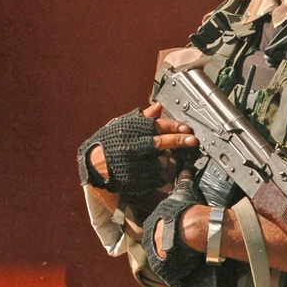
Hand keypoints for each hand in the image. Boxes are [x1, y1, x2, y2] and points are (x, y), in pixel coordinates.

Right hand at [83, 103, 198, 191]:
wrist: (93, 164)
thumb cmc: (110, 141)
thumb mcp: (123, 125)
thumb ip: (143, 117)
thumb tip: (159, 106)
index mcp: (132, 131)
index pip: (157, 126)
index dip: (174, 127)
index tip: (186, 128)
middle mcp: (134, 146)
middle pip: (161, 143)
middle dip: (179, 141)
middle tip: (192, 141)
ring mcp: (135, 164)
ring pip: (161, 162)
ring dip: (170, 160)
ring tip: (167, 159)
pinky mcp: (137, 179)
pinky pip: (157, 177)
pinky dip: (163, 174)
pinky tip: (159, 170)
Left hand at [142, 170, 205, 286]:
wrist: (195, 227)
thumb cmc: (188, 209)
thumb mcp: (183, 191)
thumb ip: (182, 181)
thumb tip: (184, 170)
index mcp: (152, 221)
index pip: (154, 227)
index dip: (164, 230)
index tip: (172, 233)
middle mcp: (150, 236)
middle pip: (155, 243)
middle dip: (165, 245)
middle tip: (177, 247)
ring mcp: (155, 251)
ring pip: (159, 257)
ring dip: (168, 260)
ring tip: (180, 261)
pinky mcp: (163, 264)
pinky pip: (166, 270)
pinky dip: (172, 272)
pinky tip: (181, 271)